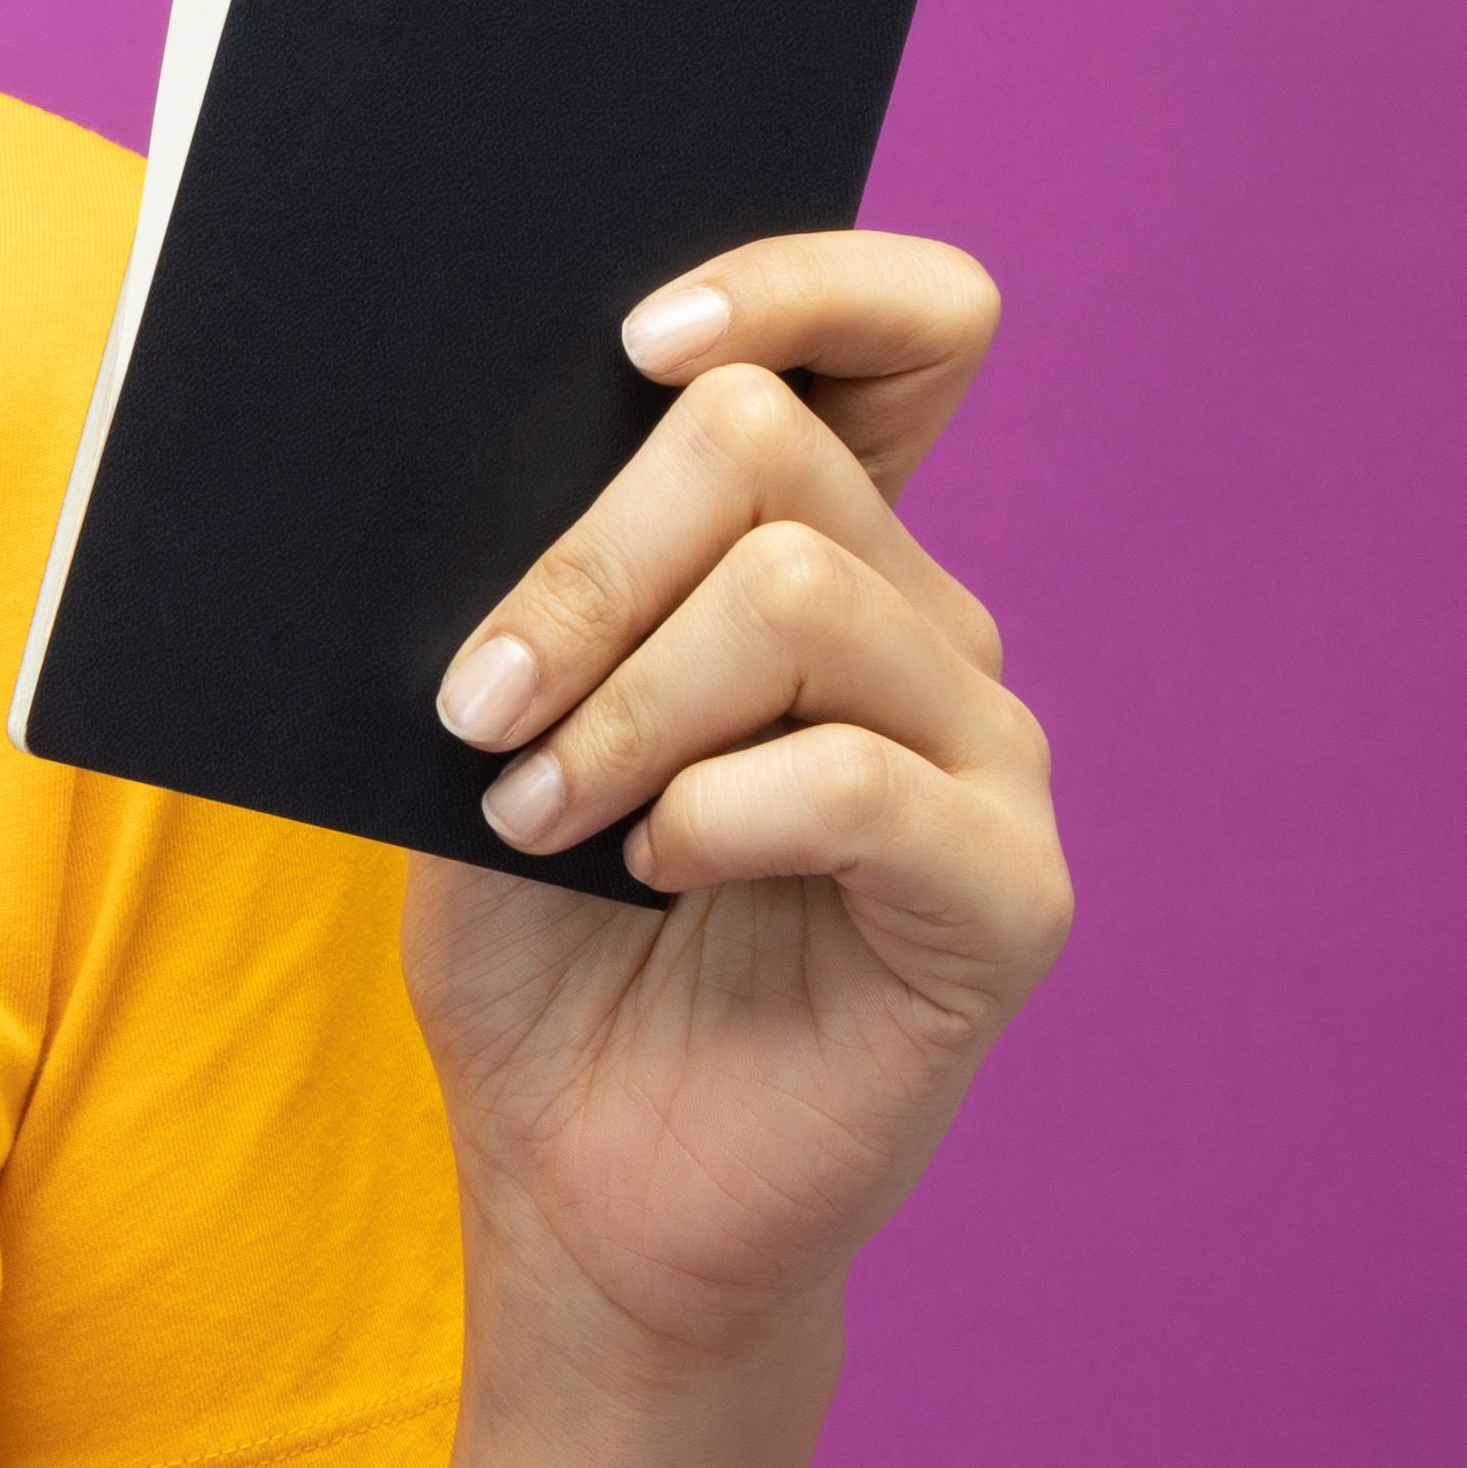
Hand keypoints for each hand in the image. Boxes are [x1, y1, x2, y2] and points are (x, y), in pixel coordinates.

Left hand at [394, 232, 1071, 1388]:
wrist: (576, 1182)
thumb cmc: (529, 943)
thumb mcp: (483, 725)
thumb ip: (522, 580)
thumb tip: (463, 414)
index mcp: (817, 552)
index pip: (907, 331)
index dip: (795, 285)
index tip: (636, 342)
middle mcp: (925, 627)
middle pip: (771, 452)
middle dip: (584, 563)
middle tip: (476, 702)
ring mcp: (985, 757)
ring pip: (795, 595)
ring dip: (622, 701)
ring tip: (535, 806)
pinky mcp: (1003, 895)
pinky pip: (853, 778)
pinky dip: (709, 810)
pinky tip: (648, 871)